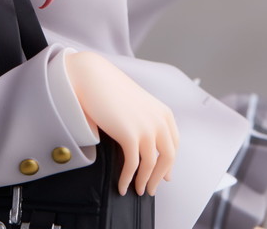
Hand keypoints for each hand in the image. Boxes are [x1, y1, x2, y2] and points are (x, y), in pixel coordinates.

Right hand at [64, 51, 178, 195]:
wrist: (92, 77)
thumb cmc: (109, 88)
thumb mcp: (137, 104)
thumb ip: (145, 121)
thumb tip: (145, 145)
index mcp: (163, 112)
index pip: (174, 144)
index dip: (169, 163)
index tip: (165, 176)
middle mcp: (159, 121)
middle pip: (167, 158)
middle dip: (159, 177)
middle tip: (151, 189)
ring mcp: (146, 128)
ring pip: (151, 165)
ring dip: (144, 181)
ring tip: (136, 190)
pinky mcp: (130, 135)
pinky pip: (132, 165)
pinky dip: (127, 178)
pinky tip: (122, 186)